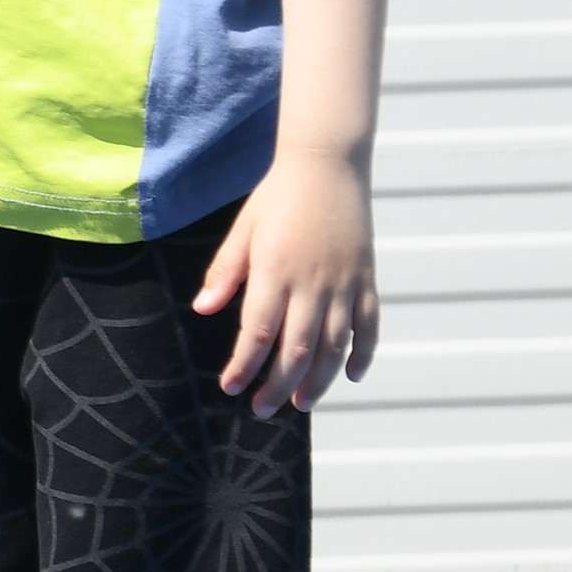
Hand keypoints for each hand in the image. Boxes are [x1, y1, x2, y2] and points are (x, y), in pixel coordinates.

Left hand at [197, 153, 375, 413]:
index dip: (244, 366)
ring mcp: (344, 282)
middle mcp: (312, 282)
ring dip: (318, 380)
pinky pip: (369, 326)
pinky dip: (362, 354)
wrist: (327, 163)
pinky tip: (350, 376)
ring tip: (301, 402)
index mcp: (274, 271)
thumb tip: (202, 310)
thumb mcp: (243, 229)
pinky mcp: (366, 278)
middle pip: (296, 349)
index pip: (257, 333)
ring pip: (334, 346)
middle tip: (263, 408)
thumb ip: (225, 272)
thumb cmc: (278, 196)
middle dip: (278, 385)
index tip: (231, 387)